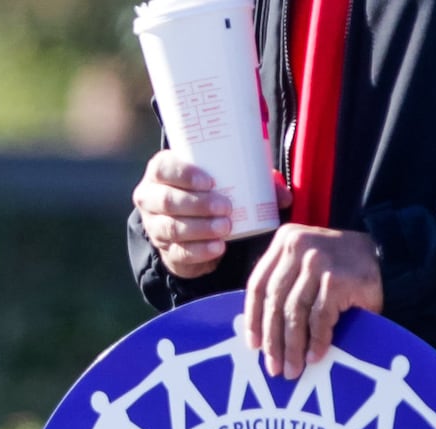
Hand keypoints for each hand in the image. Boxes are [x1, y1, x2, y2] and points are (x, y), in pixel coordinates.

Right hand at [135, 154, 292, 278]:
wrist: (194, 222)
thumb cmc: (212, 190)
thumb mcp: (229, 178)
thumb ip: (256, 181)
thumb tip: (285, 196)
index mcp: (161, 171)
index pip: (163, 169)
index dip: (183, 174)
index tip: (210, 181)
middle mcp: (150, 198)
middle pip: (166, 201)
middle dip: (197, 204)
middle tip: (226, 207)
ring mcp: (155, 226)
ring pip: (171, 228)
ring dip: (199, 229)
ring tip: (226, 228)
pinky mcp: (165, 251)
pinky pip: (178, 253)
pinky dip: (199, 251)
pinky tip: (218, 248)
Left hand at [244, 224, 383, 379]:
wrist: (391, 255)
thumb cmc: (342, 266)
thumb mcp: (307, 262)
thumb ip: (286, 283)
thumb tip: (261, 333)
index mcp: (284, 241)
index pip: (258, 284)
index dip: (253, 318)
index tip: (253, 345)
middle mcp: (298, 246)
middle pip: (275, 301)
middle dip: (273, 340)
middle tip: (273, 367)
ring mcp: (318, 262)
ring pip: (295, 312)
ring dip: (293, 346)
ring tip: (293, 369)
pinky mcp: (338, 280)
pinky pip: (320, 318)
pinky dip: (317, 341)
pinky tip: (315, 357)